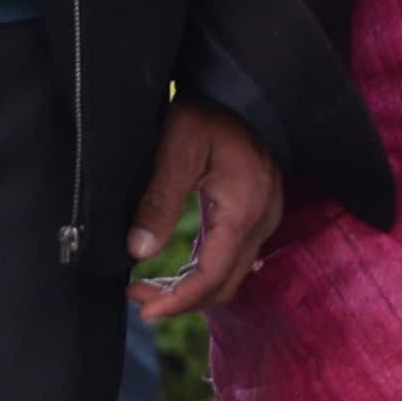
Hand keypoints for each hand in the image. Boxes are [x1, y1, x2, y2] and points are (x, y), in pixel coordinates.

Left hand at [128, 102, 287, 316]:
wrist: (244, 89)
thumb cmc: (210, 113)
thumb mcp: (177, 150)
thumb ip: (159, 201)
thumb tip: (138, 251)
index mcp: (244, 210)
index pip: (212, 276)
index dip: (177, 301)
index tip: (143, 311)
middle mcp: (262, 221)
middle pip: (224, 285)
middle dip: (181, 300)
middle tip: (137, 298)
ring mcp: (264, 218)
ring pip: (230, 275)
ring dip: (191, 288)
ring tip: (147, 287)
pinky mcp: (257, 214)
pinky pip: (233, 257)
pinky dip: (203, 271)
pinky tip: (174, 269)